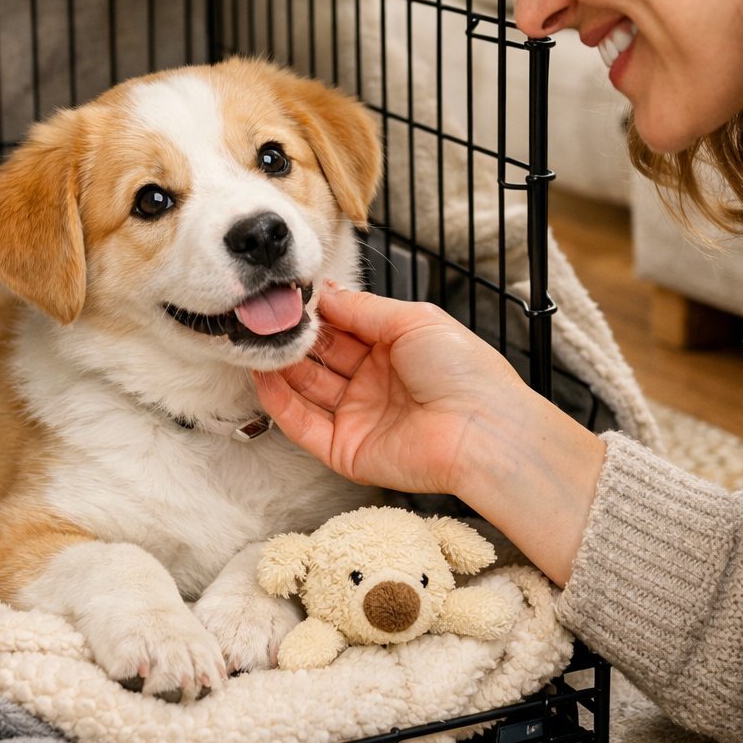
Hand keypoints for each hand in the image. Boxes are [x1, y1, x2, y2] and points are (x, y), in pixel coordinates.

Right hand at [253, 287, 525, 498]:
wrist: (483, 431)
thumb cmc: (463, 371)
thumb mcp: (412, 320)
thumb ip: (362, 307)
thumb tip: (324, 291)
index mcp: (395, 349)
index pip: (344, 327)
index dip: (318, 313)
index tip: (289, 296)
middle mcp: (374, 382)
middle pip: (322, 357)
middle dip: (296, 338)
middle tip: (268, 319)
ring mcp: (359, 417)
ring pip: (307, 390)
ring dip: (282, 368)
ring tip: (259, 344)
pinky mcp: (347, 451)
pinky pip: (305, 427)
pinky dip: (281, 405)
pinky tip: (265, 379)